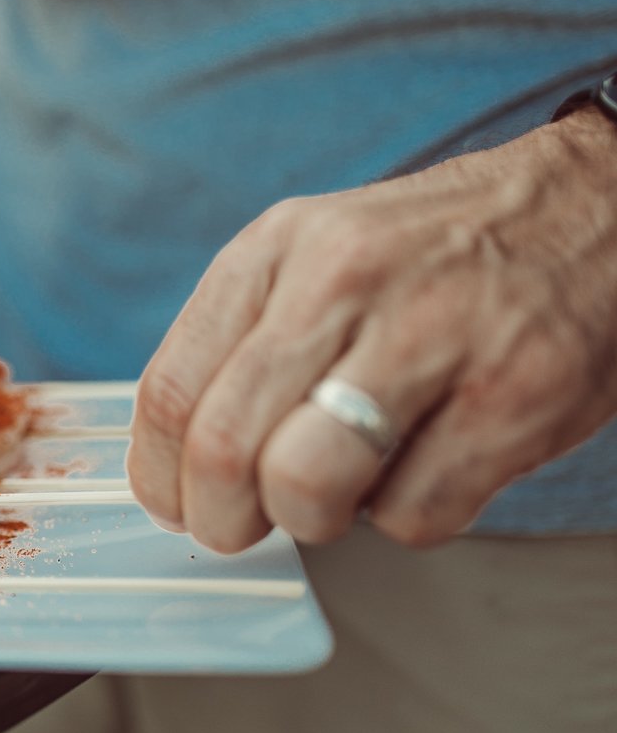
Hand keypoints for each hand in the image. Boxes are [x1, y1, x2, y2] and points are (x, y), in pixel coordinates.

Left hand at [127, 108, 616, 551]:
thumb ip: (239, 341)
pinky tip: (424, 466)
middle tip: (241, 525)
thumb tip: (177, 460)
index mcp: (276, 250)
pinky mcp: (511, 399)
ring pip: (306, 486)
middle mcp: (344, 283)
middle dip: (221, 519)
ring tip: (338, 490)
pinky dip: (405, 516)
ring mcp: (432, 339)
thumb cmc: (433, 254)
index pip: (171, 391)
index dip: (158, 476)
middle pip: (225, 449)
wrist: (590, 207)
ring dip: (311, 519)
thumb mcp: (312, 255)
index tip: (173, 502)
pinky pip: (411, 515)